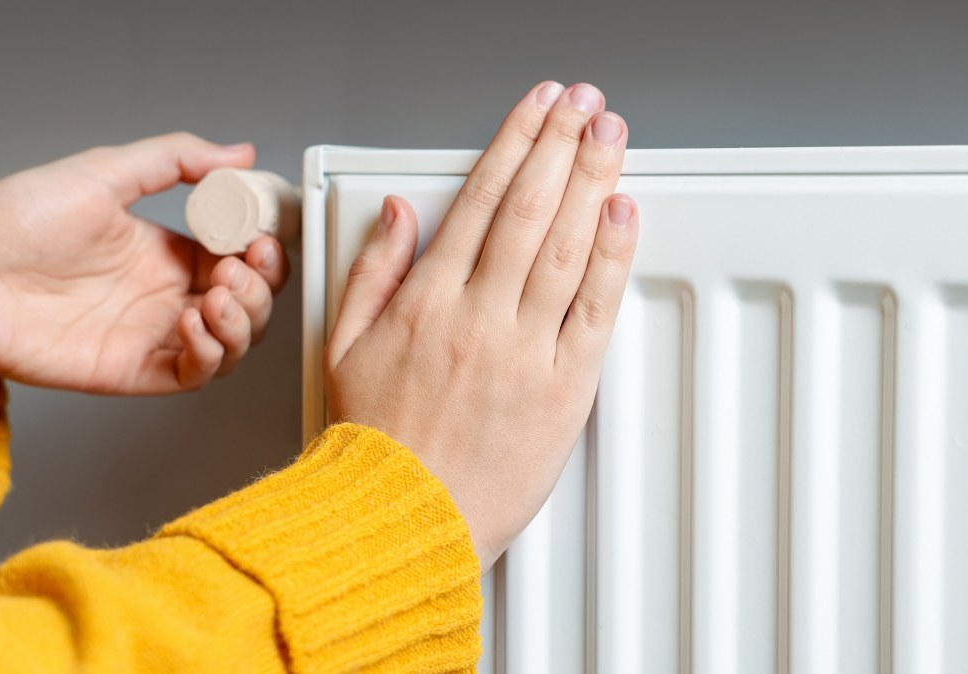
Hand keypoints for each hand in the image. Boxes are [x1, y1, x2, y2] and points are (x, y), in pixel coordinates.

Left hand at [0, 133, 289, 393]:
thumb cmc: (16, 222)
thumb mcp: (104, 172)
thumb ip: (176, 159)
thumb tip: (238, 154)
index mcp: (164, 251)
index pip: (239, 259)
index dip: (261, 252)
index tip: (259, 236)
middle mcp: (163, 296)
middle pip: (247, 305)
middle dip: (258, 288)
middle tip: (238, 268)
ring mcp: (151, 335)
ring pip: (232, 344)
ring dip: (242, 321)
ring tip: (217, 296)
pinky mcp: (134, 371)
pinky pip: (196, 375)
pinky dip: (210, 353)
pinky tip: (191, 322)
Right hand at [325, 82, 637, 569]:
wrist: (400, 522)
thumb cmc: (374, 446)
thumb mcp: (344, 348)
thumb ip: (374, 272)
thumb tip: (394, 213)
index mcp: (426, 302)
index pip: (478, 200)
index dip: (514, 143)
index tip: (537, 110)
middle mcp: (477, 317)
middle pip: (528, 209)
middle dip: (561, 145)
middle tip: (585, 105)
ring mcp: (523, 352)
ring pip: (564, 247)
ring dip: (592, 181)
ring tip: (611, 136)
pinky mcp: (563, 391)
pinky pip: (593, 310)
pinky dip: (611, 256)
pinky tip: (623, 213)